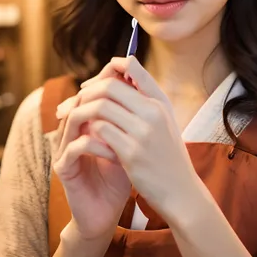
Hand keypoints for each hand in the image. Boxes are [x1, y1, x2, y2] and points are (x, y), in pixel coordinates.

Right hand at [53, 65, 131, 241]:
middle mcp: (71, 131)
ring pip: (75, 118)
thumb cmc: (119, 177)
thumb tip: (146, 93)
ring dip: (102, 120)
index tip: (132, 85)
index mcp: (85, 123)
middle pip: (80, 100)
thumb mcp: (128, 144)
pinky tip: (116, 152)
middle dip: (104, 97)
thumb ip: (131, 121)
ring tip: (124, 127)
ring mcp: (64, 148)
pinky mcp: (63, 167)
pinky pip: (77, 146)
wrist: (106, 213)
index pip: (91, 92)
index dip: (107, 82)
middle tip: (128, 100)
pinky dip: (98, 145)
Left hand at [73, 55, 202, 222]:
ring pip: (101, 106)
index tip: (93, 84)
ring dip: (83, 111)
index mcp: (160, 101)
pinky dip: (89, 130)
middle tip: (75, 102)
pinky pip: (100, 130)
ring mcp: (143, 132)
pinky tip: (85, 137)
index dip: (109, 68)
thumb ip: (145, 101)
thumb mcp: (163, 122)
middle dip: (87, 91)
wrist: (181, 191)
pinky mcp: (132, 153)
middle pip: (110, 85)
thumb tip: (120, 76)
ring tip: (74, 120)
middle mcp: (154, 112)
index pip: (132, 66)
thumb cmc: (167, 155)